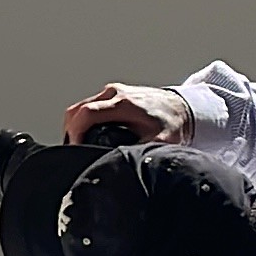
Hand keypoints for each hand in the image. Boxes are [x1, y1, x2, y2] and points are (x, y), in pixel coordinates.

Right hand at [64, 81, 189, 147]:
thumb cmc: (173, 124)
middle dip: (71, 132)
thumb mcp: (159, 143)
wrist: (185, 108)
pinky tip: (89, 134)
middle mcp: (116, 94)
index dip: (74, 133)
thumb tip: (121, 164)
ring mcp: (113, 91)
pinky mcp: (113, 93)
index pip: (85, 114)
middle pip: (77, 110)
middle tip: (76, 151)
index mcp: (124, 105)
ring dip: (75, 126)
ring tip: (81, 145)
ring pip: (80, 107)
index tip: (75, 148)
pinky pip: (88, 105)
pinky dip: (83, 120)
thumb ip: (139, 152)